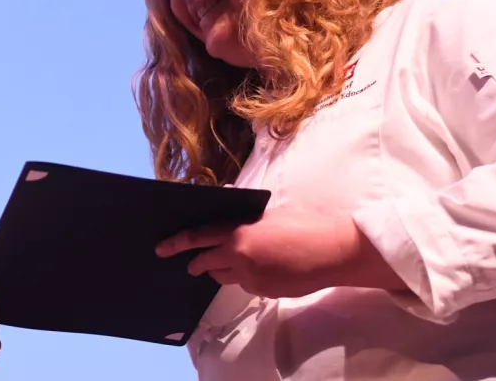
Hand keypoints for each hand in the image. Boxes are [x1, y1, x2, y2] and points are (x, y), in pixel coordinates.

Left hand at [156, 210, 407, 298]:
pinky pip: (247, 285)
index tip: (163, 248)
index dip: (178, 243)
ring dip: (223, 270)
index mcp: (238, 234)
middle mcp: (240, 258)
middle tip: (190, 264)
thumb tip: (223, 201)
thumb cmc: (303, 225)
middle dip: (197, 264)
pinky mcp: (265, 293)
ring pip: (226, 277)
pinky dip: (247, 277)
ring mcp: (252, 279)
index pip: (199, 238)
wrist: (332, 252)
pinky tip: (264, 267)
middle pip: (207, 264)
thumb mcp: (268, 214)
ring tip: (230, 262)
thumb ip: (243, 216)